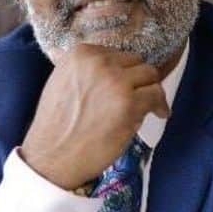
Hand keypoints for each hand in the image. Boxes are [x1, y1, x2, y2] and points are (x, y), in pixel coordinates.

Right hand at [19, 44, 169, 189]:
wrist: (52, 158)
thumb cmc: (57, 126)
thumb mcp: (63, 81)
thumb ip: (87, 70)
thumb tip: (115, 67)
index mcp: (81, 54)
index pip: (116, 53)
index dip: (123, 72)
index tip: (124, 86)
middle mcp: (99, 62)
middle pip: (136, 62)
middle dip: (137, 80)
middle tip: (137, 97)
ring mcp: (116, 82)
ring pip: (150, 75)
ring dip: (151, 91)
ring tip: (149, 106)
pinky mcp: (129, 103)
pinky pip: (156, 95)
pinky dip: (160, 106)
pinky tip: (159, 114)